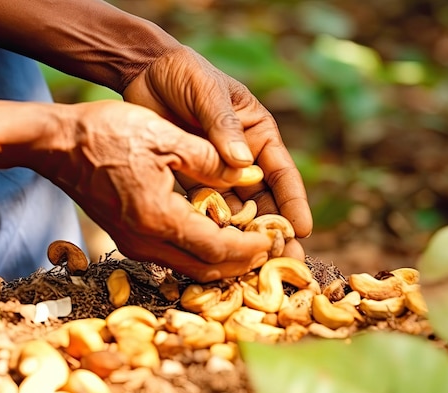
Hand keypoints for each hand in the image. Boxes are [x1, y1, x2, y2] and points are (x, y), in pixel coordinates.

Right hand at [43, 100, 271, 281]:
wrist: (56, 145)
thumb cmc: (106, 135)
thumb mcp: (164, 137)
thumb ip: (210, 159)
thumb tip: (249, 170)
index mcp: (160, 219)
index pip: (219, 249)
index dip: (251, 248)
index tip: (275, 242)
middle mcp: (146, 242)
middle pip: (207, 269)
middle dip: (243, 263)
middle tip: (270, 251)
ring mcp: (134, 244)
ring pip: (190, 268)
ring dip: (223, 262)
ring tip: (251, 247)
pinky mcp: (128, 238)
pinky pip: (173, 258)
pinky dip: (201, 255)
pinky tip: (217, 239)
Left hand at [123, 46, 312, 257]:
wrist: (145, 73)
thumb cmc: (186, 74)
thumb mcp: (209, 93)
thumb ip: (224, 126)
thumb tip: (243, 163)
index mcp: (258, 134)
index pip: (282, 174)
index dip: (293, 203)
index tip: (302, 229)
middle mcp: (243, 158)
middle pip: (264, 200)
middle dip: (275, 231)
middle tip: (286, 262)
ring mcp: (217, 172)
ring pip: (237, 211)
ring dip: (245, 237)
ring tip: (254, 265)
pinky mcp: (192, 180)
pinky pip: (206, 208)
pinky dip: (212, 228)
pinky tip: (217, 250)